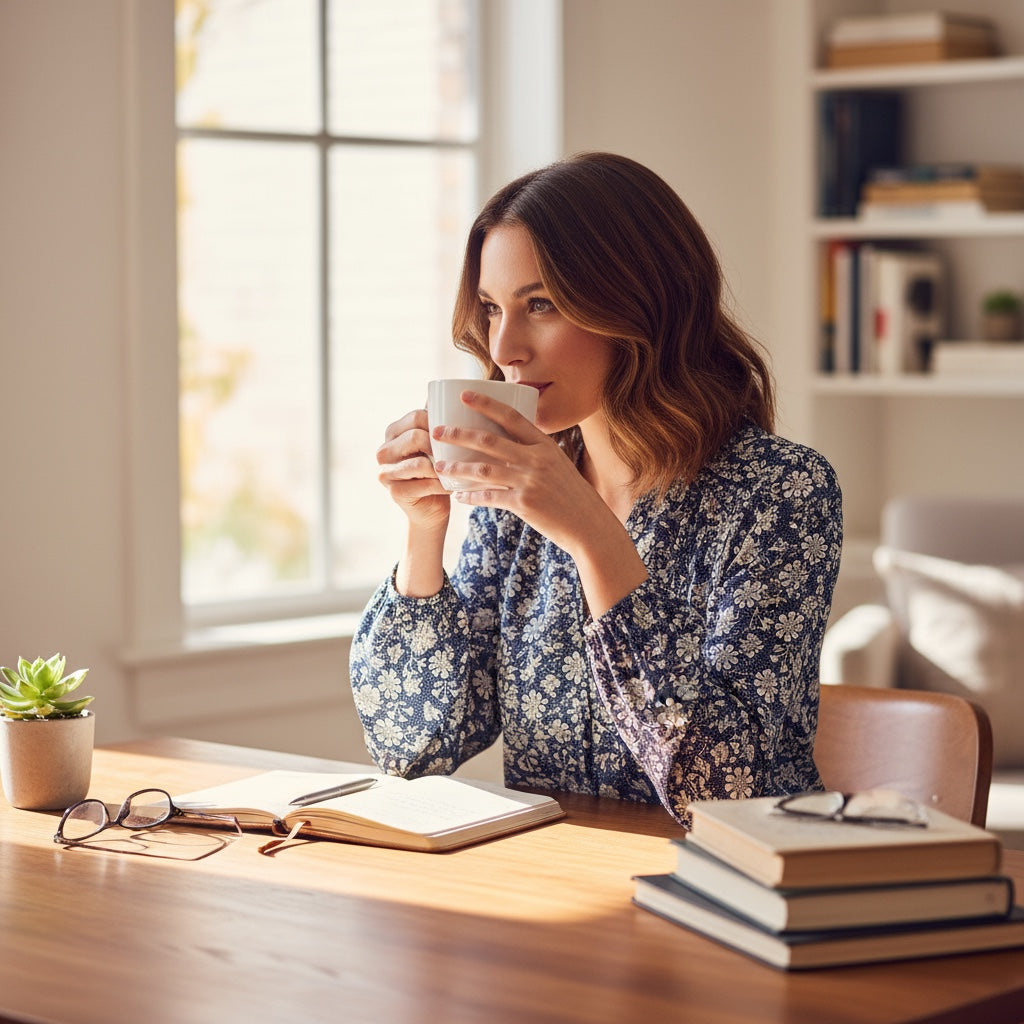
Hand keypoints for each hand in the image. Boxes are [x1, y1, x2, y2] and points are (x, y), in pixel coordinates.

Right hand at [376, 407, 450, 532]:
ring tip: (458, 470)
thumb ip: (438, 418)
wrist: (432, 509)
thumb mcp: (437, 442)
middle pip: (416, 436)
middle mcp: (384, 450)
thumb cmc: (438, 470)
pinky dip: (442, 485)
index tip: (458, 430)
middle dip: (440, 444)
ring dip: (443, 467)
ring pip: (420, 462)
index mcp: (394, 432)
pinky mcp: (394, 492)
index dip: (440, 422)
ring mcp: (385, 472)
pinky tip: (453, 486)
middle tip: (459, 452)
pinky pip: (424, 484)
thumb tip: (447, 389)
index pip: (417, 416)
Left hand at [430, 390, 613, 553]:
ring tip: (439, 466)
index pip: (511, 416)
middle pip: (489, 440)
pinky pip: (489, 497)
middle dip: (459, 434)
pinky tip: (458, 496)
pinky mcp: (523, 504)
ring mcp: (529, 481)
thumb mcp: (557, 466)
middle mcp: (536, 459)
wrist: (588, 525)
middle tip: (437, 431)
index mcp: (544, 445)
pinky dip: (471, 496)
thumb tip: (505, 446)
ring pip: (483, 469)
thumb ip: (534, 454)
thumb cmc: (571, 495)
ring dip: (457, 467)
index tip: (464, 395)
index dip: (486, 404)